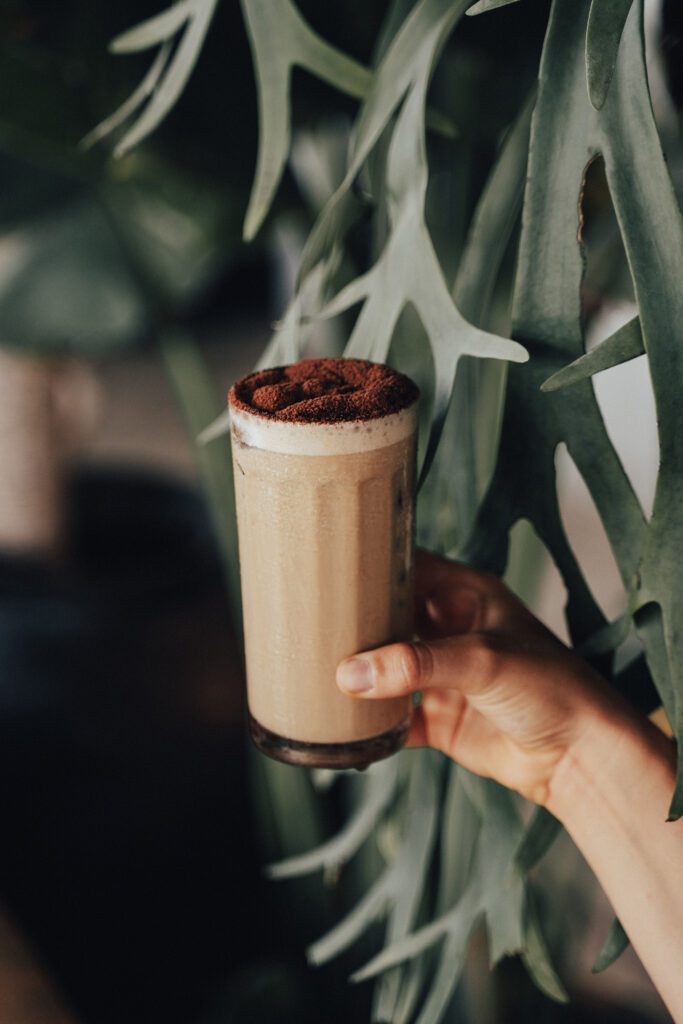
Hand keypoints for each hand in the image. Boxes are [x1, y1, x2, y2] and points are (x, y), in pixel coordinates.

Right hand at [337, 550, 635, 806]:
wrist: (581, 757)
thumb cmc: (552, 688)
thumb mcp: (484, 660)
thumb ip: (417, 664)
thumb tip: (351, 674)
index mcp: (466, 596)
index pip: (409, 566)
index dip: (371, 564)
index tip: (328, 565)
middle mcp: (450, 631)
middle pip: (389, 616)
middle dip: (354, 619)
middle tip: (309, 617)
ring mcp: (442, 677)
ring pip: (385, 667)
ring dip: (357, 670)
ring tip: (311, 664)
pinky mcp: (438, 720)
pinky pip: (391, 718)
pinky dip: (368, 722)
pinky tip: (341, 721)